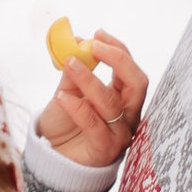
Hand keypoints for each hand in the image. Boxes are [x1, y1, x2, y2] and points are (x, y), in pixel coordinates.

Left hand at [31, 30, 148, 167]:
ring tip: (69, 64)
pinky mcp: (105, 149)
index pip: (130, 70)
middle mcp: (127, 115)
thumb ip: (74, 72)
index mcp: (122, 98)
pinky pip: (94, 124)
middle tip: (94, 46)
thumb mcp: (67, 91)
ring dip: (89, 79)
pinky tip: (61, 96)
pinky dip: (77, 106)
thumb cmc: (64, 124)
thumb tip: (77, 43)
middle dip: (118, 59)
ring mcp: (119, 134)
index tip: (97, 34)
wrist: (53, 157)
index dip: (118, 49)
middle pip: (138, 83)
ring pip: (111, 102)